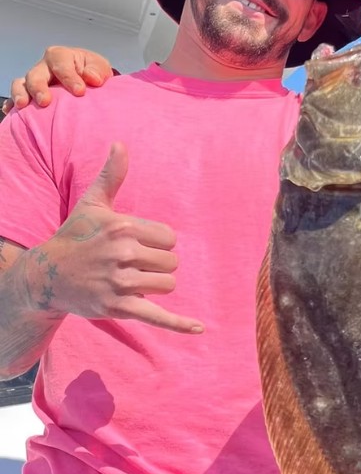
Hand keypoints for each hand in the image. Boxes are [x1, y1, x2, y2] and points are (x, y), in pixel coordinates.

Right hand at [6, 47, 114, 111]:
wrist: (87, 81)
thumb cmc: (93, 73)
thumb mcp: (99, 68)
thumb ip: (97, 71)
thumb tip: (92, 78)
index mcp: (60, 56)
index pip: (61, 64)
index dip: (69, 77)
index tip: (80, 92)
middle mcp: (44, 67)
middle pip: (35, 74)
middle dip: (38, 87)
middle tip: (45, 102)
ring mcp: (34, 81)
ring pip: (21, 84)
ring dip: (20, 94)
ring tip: (23, 106)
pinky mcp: (29, 94)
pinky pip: (16, 99)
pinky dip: (12, 105)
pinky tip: (10, 112)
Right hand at [29, 143, 203, 334]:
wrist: (48, 275)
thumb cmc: (76, 237)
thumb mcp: (93, 205)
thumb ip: (111, 176)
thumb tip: (120, 144)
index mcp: (122, 227)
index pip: (170, 239)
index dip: (159, 244)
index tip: (137, 246)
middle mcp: (122, 253)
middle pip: (171, 263)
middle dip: (158, 266)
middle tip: (132, 265)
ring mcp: (119, 282)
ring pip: (167, 285)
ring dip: (156, 286)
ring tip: (131, 281)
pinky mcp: (118, 307)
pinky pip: (157, 316)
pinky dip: (178, 324)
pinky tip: (199, 329)